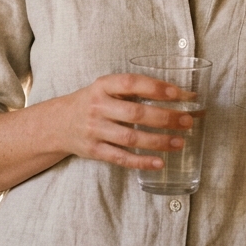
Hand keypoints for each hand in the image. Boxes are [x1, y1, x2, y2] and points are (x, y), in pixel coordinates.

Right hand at [54, 72, 195, 170]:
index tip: (179, 94)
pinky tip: (160, 162)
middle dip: (165, 118)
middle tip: (187, 121)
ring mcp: (95, 130)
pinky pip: (121, 158)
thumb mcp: (106, 89)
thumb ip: (134, 90)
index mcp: (102, 86)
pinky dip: (141, 161)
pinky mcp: (94, 150)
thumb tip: (179, 95)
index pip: (131, 83)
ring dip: (158, 141)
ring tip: (180, 142)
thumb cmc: (92, 102)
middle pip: (135, 114)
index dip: (156, 88)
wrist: (57, 123)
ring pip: (130, 138)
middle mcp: (98, 107)